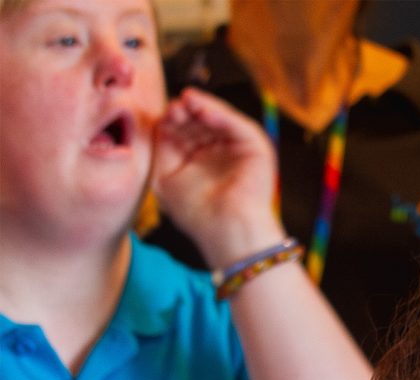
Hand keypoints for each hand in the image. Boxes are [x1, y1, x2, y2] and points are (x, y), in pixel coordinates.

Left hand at [151, 88, 282, 267]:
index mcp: (200, 159)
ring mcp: (239, 149)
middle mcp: (220, 152)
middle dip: (185, 112)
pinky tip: (201, 110)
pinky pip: (237, 124)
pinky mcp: (256, 149)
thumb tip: (159, 119)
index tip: (161, 116)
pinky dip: (219, 114)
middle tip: (173, 107)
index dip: (172, 120)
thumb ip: (160, 148)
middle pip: (201, 120)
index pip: (185, 130)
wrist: (228, 232)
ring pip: (219, 118)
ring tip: (185, 102)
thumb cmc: (198, 214)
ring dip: (201, 107)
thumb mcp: (165, 176)